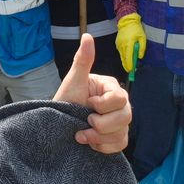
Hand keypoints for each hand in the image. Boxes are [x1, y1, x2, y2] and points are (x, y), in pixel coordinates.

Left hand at [53, 34, 131, 153]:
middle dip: (102, 124)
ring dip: (100, 138)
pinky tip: (90, 143)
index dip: (103, 105)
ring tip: (82, 135)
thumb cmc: (66, 99)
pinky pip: (120, 145)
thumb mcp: (73, 80)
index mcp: (112, 88)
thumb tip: (87, 36)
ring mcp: (119, 122)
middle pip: (126, 117)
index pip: (120, 98)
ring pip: (123, 133)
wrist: (57, 122)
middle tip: (84, 121)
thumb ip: (83, 60)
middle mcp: (119, 105)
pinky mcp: (116, 137)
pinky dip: (104, 147)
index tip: (87, 104)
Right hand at [115, 13, 145, 72]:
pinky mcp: (117, 44)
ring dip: (125, 61)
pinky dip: (124, 56)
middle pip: (124, 59)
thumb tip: (140, 57)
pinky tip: (127, 57)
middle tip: (130, 71)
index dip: (130, 65)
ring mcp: (119, 44)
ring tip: (129, 66)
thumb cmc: (136, 29)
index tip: (131, 70)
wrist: (127, 21)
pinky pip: (121, 52)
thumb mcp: (142, 38)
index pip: (128, 57)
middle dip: (127, 65)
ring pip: (121, 56)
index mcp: (129, 43)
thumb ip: (142, 48)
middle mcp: (122, 45)